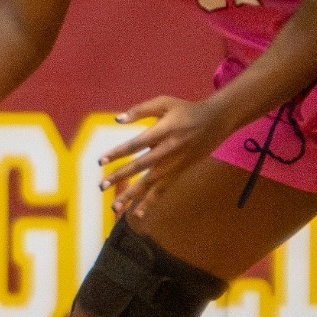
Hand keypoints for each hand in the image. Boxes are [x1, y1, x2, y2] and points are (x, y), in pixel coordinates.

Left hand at [99, 96, 229, 218]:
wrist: (215, 122)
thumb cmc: (186, 110)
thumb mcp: (164, 102)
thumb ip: (140, 110)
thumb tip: (117, 120)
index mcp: (163, 130)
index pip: (136, 144)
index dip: (118, 152)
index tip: (101, 161)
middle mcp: (168, 149)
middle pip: (141, 166)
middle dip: (120, 177)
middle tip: (101, 186)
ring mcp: (174, 163)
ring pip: (150, 183)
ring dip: (132, 196)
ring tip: (115, 207)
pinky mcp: (179, 172)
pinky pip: (163, 190)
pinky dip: (150, 202)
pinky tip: (137, 214)